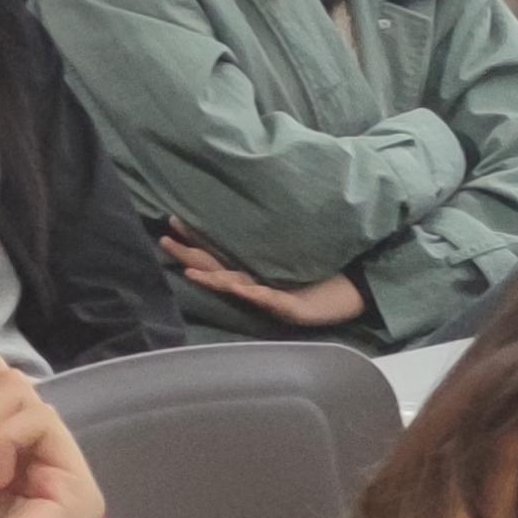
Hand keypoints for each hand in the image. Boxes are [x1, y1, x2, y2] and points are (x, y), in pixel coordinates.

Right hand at [159, 223, 369, 330]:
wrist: (353, 293)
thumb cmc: (324, 271)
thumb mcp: (294, 250)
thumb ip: (272, 237)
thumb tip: (251, 209)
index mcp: (254, 270)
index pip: (216, 253)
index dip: (194, 239)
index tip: (171, 222)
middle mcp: (256, 285)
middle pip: (215, 269)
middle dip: (190, 256)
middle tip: (164, 241)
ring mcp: (272, 298)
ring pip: (234, 286)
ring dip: (213, 279)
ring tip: (191, 270)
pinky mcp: (293, 308)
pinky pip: (269, 299)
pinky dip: (253, 294)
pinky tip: (238, 287)